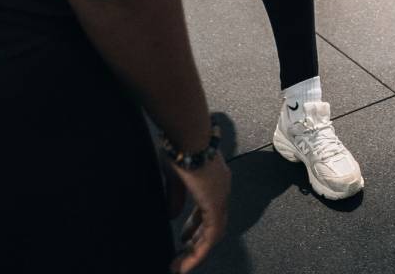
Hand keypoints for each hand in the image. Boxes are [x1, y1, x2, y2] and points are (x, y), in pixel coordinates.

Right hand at [167, 155, 230, 272]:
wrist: (188, 134)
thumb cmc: (181, 147)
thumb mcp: (176, 175)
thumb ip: (176, 196)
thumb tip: (173, 215)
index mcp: (213, 179)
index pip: (209, 209)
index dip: (196, 225)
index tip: (184, 237)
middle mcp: (221, 189)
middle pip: (213, 223)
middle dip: (196, 241)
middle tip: (182, 255)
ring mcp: (221, 196)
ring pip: (214, 234)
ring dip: (196, 252)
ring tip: (180, 266)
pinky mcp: (215, 204)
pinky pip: (211, 236)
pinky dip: (198, 252)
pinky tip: (185, 262)